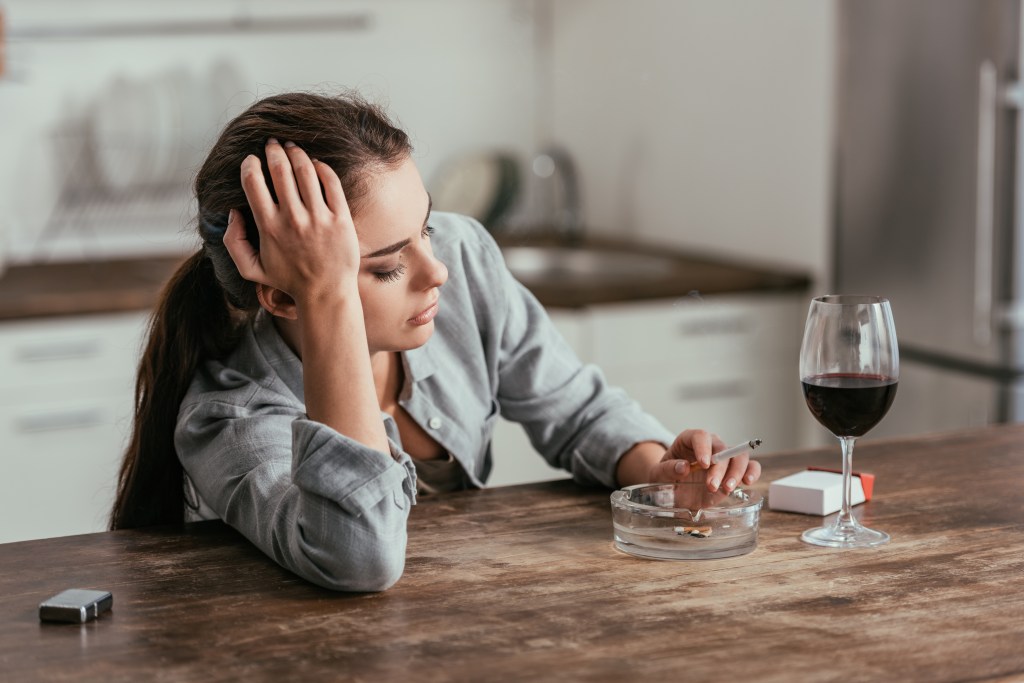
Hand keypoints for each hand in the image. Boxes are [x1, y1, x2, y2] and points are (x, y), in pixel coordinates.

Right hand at [223, 139, 359, 304]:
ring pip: (305, 170)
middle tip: (272, 144)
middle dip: (273, 150)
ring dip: (296, 152)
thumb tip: (233, 212)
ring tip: (292, 148)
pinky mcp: (341, 219)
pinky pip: (331, 182)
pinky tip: (315, 163)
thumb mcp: (251, 269)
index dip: (250, 163)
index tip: (252, 160)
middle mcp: (293, 219)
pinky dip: (322, 167)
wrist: (326, 293)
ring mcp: (319, 218)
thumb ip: (233, 243)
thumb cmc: (289, 280)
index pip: (253, 181)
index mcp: (268, 227)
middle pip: (279, 169)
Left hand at [648, 429, 761, 493]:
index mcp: (689, 440)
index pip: (700, 436)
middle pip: (721, 448)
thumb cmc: (665, 478)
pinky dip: (752, 472)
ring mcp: (724, 459)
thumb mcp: (658, 475)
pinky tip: (747, 482)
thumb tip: (683, 467)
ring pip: (739, 456)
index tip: (703, 464)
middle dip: (718, 468)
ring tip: (726, 489)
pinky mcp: (734, 472)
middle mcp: (710, 446)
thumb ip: (668, 469)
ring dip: (736, 472)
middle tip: (711, 486)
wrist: (674, 492)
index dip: (703, 448)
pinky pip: (750, 467)